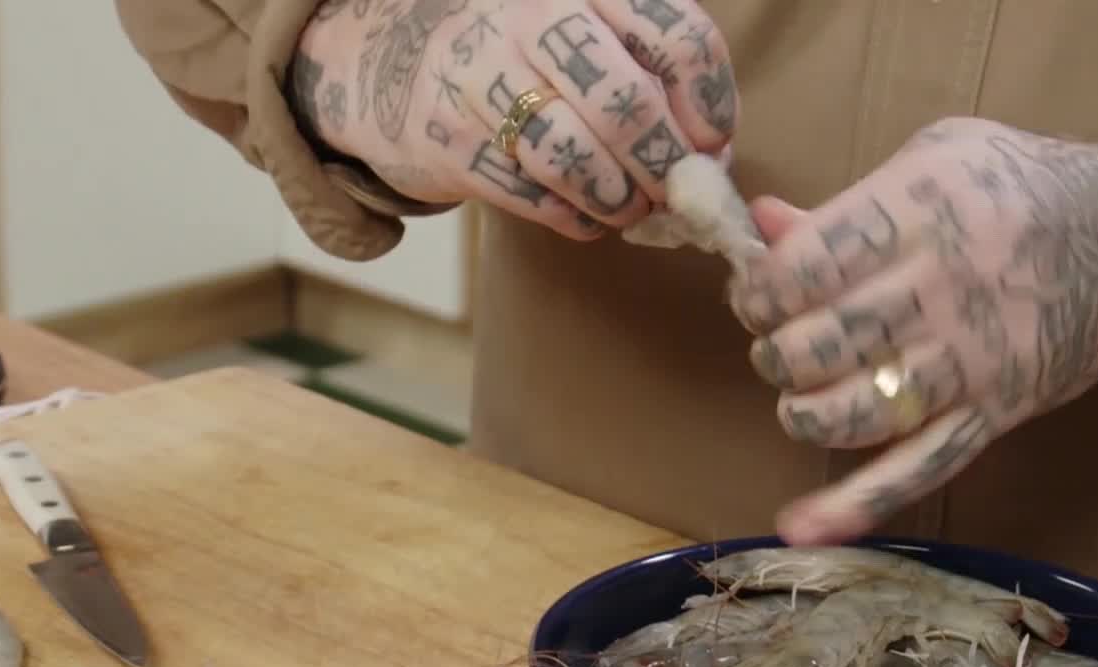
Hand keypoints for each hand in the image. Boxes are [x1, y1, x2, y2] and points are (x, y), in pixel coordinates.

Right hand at [288, 0, 737, 239]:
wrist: (387, 58)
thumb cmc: (515, 50)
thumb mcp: (580, 23)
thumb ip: (645, 69)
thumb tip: (710, 156)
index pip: (677, 38)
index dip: (708, 104)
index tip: (710, 143)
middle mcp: (531, 15)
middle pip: (626, 106)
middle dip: (666, 167)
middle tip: (677, 193)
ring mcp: (482, 77)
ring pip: (575, 158)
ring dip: (618, 200)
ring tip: (627, 206)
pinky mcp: (448, 140)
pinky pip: (531, 196)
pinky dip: (573, 217)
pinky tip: (585, 213)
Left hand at [731, 118, 1097, 544]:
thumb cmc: (1017, 189)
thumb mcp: (934, 159)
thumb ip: (842, 202)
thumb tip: (761, 226)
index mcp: (922, 212)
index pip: (805, 268)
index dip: (759, 291)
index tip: (758, 295)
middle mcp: (943, 290)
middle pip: (818, 345)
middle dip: (776, 351)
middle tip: (782, 342)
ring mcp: (969, 363)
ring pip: (851, 412)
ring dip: (803, 411)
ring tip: (804, 393)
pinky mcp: (990, 417)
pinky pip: (914, 472)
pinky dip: (852, 508)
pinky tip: (800, 528)